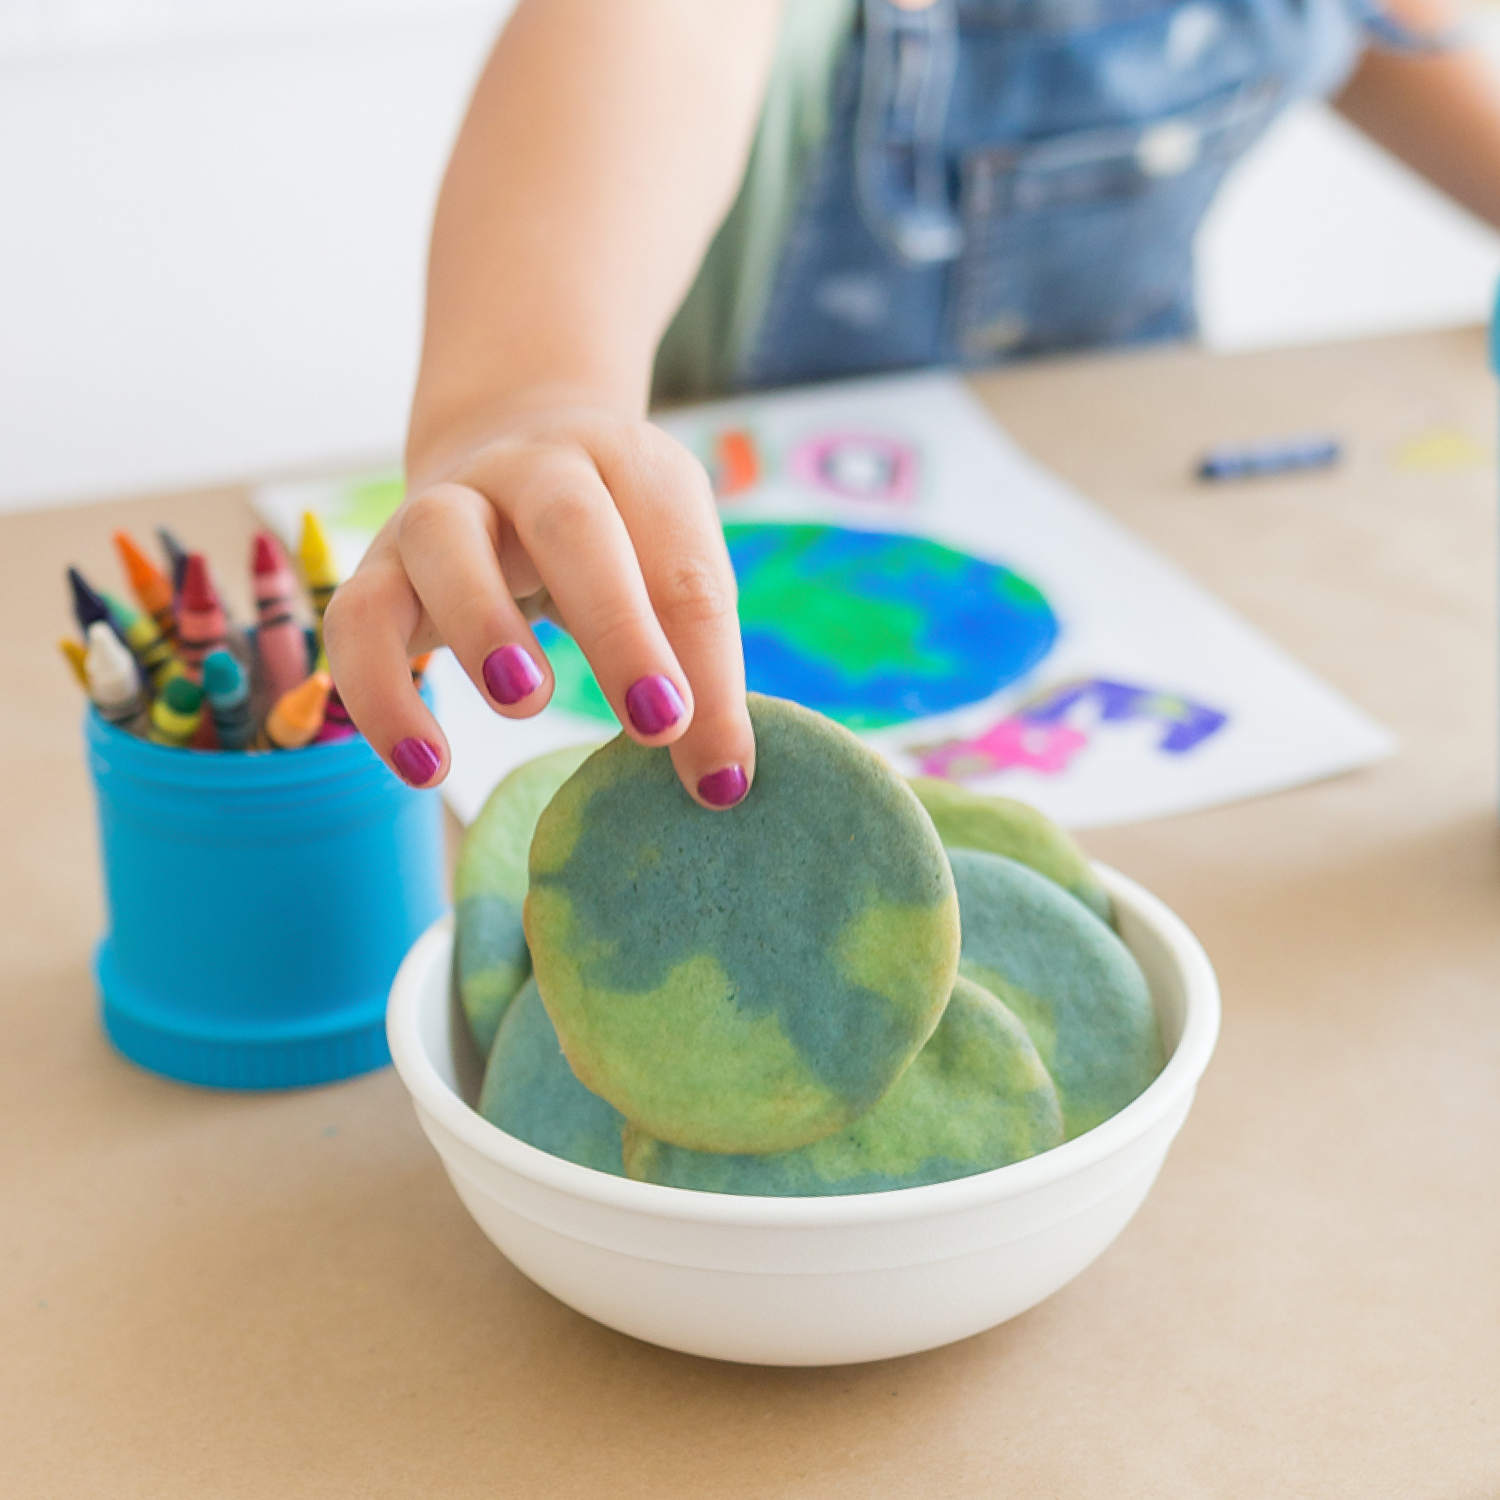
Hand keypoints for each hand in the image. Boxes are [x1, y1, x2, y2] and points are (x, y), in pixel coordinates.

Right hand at [324, 388, 754, 808]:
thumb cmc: (617, 537)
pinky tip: (426, 766)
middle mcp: (535, 468)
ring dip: (484, 621)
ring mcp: (445, 505)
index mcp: (633, 467)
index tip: (720, 774)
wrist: (510, 444)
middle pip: (572, 525)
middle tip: (656, 723)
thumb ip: (695, 661)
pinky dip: (383, 692)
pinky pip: (357, 617)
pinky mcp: (378, 562)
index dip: (708, 669)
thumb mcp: (668, 571)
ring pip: (443, 537)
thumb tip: (718, 783)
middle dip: (619, 628)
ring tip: (526, 703)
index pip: (683, 564)